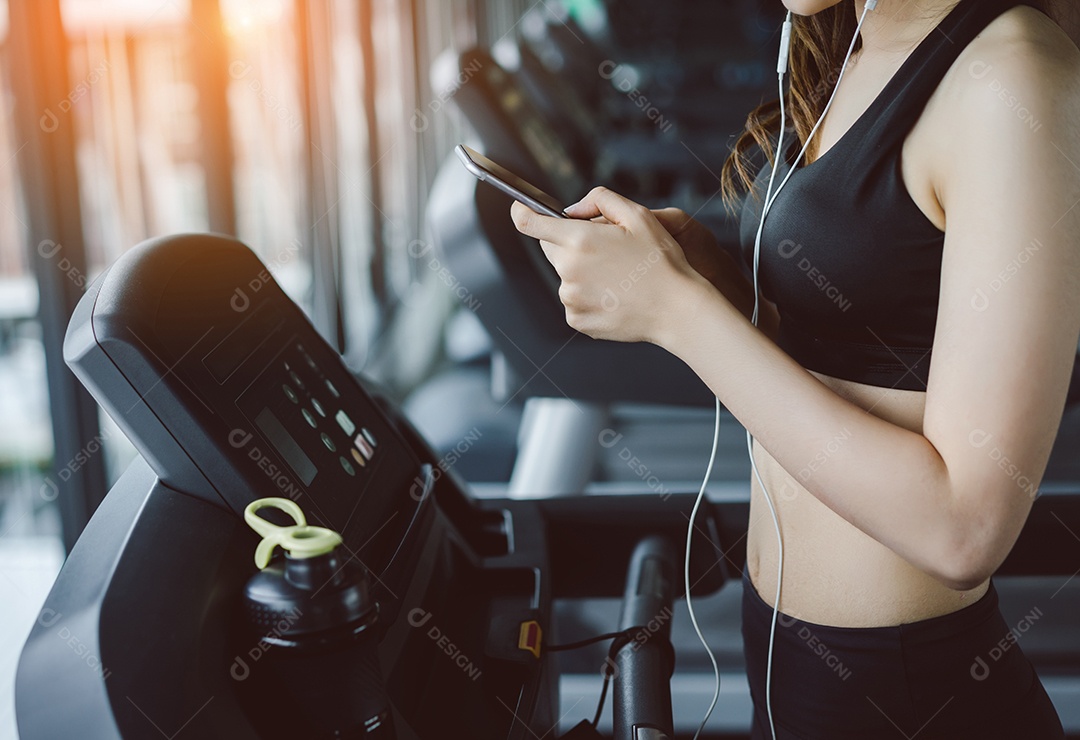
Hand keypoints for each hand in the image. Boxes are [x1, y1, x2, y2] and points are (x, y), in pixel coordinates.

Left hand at [510, 186, 714, 344]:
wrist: (676, 309)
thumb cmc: (661, 263)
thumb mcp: (638, 215)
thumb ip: (599, 200)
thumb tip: (571, 209)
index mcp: (579, 241)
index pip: (529, 223)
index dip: (521, 212)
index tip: (520, 209)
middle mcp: (568, 271)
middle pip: (551, 249)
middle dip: (570, 244)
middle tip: (606, 250)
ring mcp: (570, 299)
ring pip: (566, 276)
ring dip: (582, 272)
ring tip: (617, 277)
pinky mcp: (577, 320)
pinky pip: (574, 301)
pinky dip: (589, 296)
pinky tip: (615, 295)